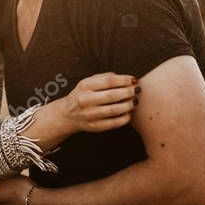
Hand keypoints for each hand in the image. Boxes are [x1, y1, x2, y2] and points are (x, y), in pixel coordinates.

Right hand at [17, 73, 138, 151]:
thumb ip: (106, 77)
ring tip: (134, 101)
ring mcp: (89, 115)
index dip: (124, 80)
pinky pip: (113, 123)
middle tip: (136, 91)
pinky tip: (128, 113)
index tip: (134, 80)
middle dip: (128, 92)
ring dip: (128, 105)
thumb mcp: (89, 81)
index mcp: (85, 86)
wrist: (68, 114)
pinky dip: (124, 118)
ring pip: (114, 110)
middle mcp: (85, 100)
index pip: (109, 81)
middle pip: (112, 95)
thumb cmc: (84, 94)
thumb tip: (128, 79)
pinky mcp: (94, 126)